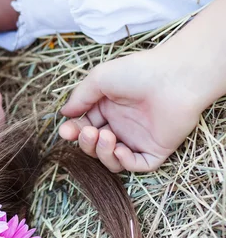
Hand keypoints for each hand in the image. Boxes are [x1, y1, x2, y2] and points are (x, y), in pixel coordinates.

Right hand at [58, 49, 203, 172]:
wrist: (174, 76)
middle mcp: (121, 126)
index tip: (66, 131)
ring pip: (111, 160)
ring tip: (106, 136)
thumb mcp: (98, 79)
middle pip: (94, 146)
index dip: (73, 132)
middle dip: (86, 143)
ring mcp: (138, 139)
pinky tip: (120, 149)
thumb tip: (64, 114)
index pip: (84, 127)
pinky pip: (136, 166)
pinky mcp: (156, 150)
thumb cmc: (138, 71)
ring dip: (102, 153)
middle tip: (89, 132)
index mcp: (108, 109)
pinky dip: (124, 162)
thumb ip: (79, 98)